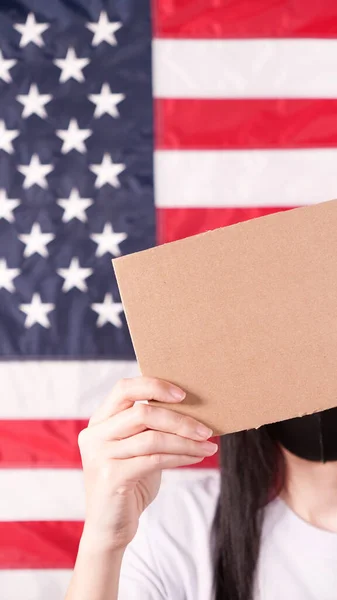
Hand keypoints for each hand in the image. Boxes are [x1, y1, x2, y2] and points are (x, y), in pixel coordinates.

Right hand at [78, 376, 216, 550]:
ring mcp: (100, 455)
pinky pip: (155, 459)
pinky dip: (181, 457)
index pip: (124, 388)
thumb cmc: (129, 482)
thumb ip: (149, 426)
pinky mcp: (111, 477)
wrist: (110, 528)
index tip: (183, 395)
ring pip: (153, 438)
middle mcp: (95, 434)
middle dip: (179, 419)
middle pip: (142, 412)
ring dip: (186, 441)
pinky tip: (196, 457)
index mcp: (99, 420)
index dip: (154, 386)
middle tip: (206, 429)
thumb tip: (190, 407)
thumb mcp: (136, 448)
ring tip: (208, 446)